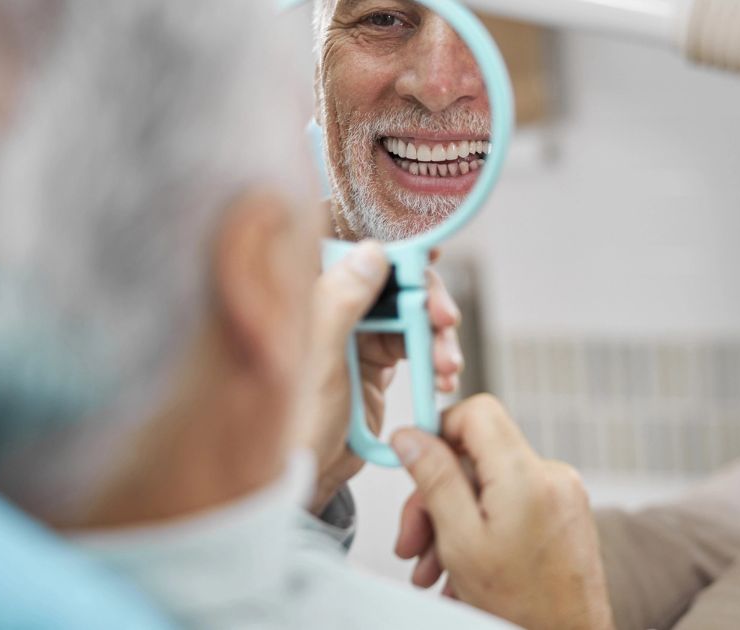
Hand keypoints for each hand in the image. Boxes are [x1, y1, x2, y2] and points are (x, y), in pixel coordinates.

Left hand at [301, 242, 462, 512]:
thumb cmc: (292, 424)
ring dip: (435, 335)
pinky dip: (433, 358)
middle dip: (424, 299)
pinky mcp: (373, 363)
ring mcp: (353, 335)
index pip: (349, 248)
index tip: (428, 249)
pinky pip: (412, 346)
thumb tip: (373, 252)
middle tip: (446, 321)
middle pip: (389, 279)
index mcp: (306, 295)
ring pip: (407, 314)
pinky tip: (443, 380)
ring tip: (447, 368)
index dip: (389, 242)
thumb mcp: (317, 361)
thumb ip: (340, 303)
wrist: (301, 480)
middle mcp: (330, 307)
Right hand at [390, 395, 613, 629]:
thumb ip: (434, 480)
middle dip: (436, 497)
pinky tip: (462, 571)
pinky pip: (511, 505)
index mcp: (526, 475)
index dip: (439, 430)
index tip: (414, 460)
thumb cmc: (523, 607)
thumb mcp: (461, 541)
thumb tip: (410, 436)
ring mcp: (562, 495)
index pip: (477, 411)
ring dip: (453, 523)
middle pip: (476, 457)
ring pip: (489, 487)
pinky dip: (482, 530)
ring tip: (433, 569)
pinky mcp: (564, 514)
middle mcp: (551, 476)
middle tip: (412, 540)